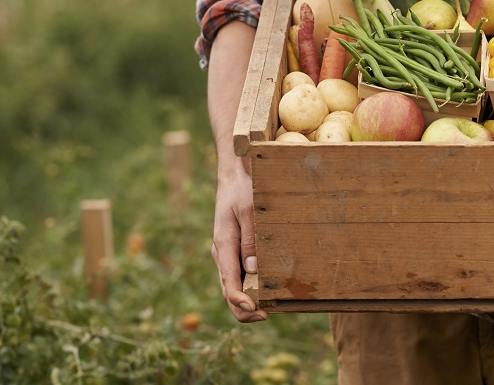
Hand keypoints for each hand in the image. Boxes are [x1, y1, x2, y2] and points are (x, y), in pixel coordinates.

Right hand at [211, 164, 267, 322]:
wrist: (235, 177)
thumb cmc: (243, 191)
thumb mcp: (249, 211)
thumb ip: (250, 240)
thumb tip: (253, 270)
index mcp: (223, 246)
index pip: (228, 283)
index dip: (241, 302)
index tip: (257, 311)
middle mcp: (222, 255)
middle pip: (228, 292)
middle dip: (245, 309)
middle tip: (267, 315)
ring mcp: (227, 255)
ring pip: (234, 286)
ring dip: (248, 301)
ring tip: (271, 308)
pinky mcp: (234, 252)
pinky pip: (239, 276)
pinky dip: (250, 288)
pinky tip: (267, 290)